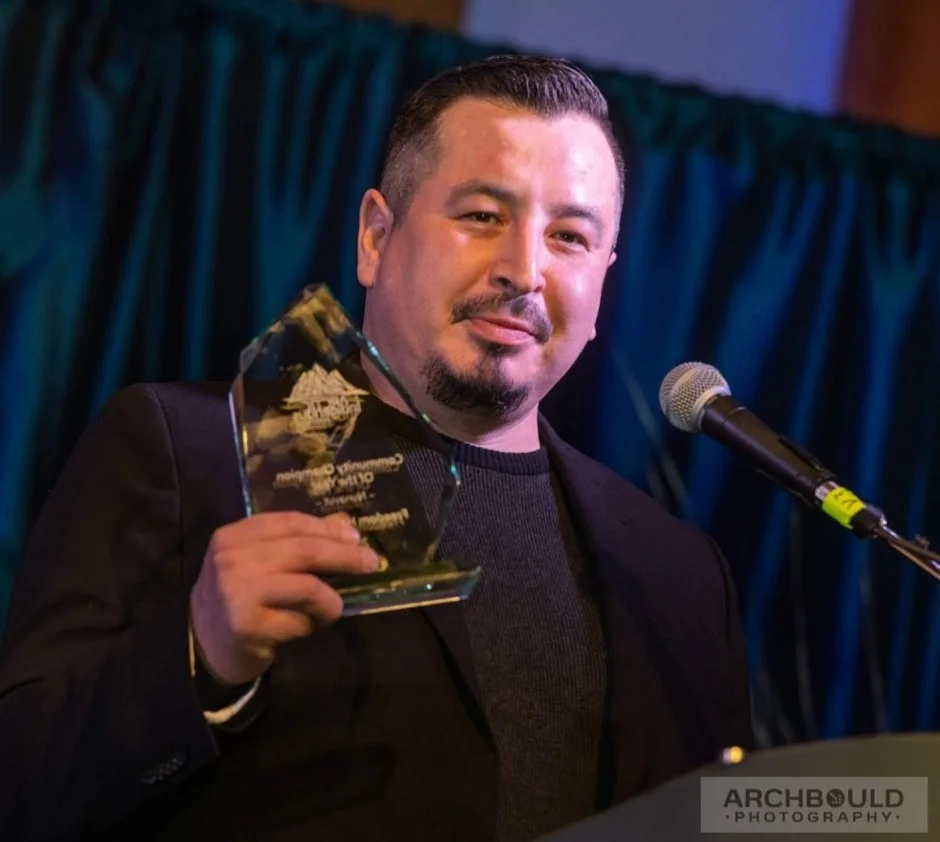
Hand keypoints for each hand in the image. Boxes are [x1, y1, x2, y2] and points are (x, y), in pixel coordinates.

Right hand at [189, 511, 377, 684]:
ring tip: (334, 609)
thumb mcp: (260, 562)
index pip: (291, 522)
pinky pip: (297, 621)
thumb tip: (346, 525)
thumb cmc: (238, 597)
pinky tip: (305, 628)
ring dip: (330, 600)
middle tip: (371, 564)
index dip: (327, 529)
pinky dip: (310, 625)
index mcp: (235, 536)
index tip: (356, 538)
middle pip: (304, 550)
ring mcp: (238, 592)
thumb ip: (298, 541)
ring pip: (307, 587)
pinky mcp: (247, 625)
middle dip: (344, 556)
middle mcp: (232, 559)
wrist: (200, 644)